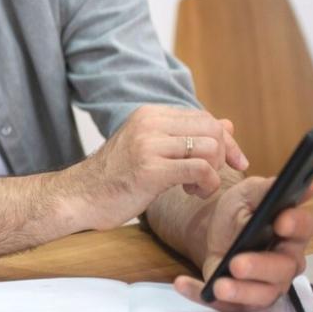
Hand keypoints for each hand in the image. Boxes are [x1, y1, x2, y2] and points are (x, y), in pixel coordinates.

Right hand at [65, 105, 248, 231]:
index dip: (226, 140)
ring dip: (214, 172)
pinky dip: (208, 184)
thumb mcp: (150, 149)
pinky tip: (193, 192)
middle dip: (224, 155)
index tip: (234, 162)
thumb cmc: (113, 178)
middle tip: (208, 177)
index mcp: (149, 114)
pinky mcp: (150, 170)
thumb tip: (227, 125)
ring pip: (210, 148)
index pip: (204, 117)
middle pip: (212, 128)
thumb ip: (186, 136)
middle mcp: (149, 123)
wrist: (78, 197)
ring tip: (196, 187)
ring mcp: (148, 145)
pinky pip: (201, 169)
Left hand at [172, 175, 312, 311]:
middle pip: (282, 269)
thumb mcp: (248, 195)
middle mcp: (284, 262)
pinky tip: (183, 284)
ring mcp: (265, 284)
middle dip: (260, 267)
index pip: (304, 228)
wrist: (211, 229)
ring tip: (219, 285)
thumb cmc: (238, 213)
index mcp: (292, 233)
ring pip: (261, 295)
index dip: (295, 225)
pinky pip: (226, 305)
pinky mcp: (241, 299)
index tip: (280, 221)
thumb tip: (310, 182)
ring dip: (240, 292)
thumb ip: (271, 189)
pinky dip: (202, 295)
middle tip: (238, 263)